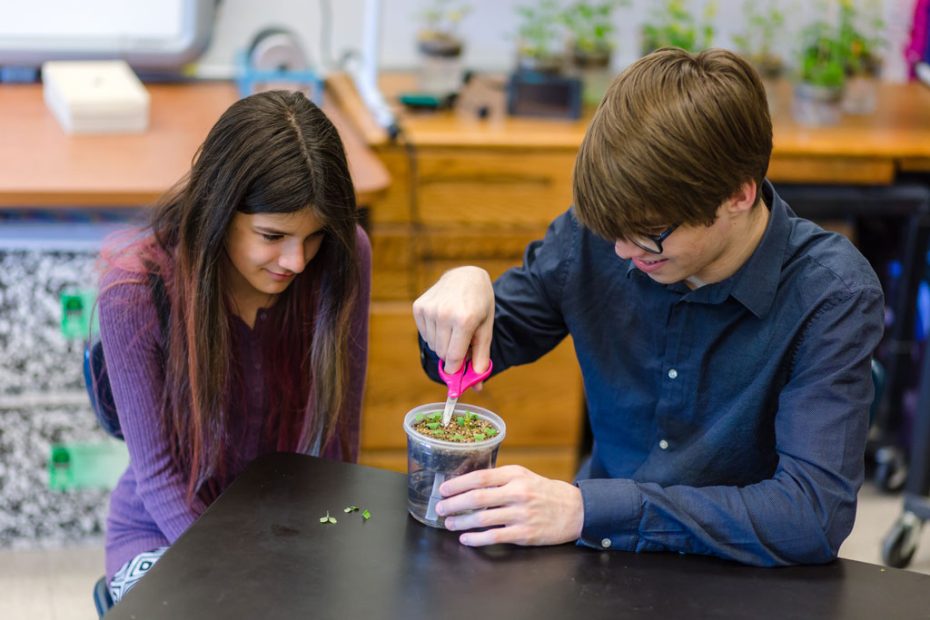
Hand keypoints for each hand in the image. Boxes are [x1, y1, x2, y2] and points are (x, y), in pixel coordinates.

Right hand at [412, 266, 493, 373]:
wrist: (466, 276)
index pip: (454, 357)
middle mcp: (444, 313)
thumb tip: (476, 385)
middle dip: (452, 354)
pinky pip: (424, 334)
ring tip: (454, 327)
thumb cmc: (480, 303)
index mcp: (464, 319)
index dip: (456, 368)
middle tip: (462, 340)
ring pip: (432, 345)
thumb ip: (481, 356)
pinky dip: (434, 334)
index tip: (458, 370)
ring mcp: (429, 309)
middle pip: (442, 353)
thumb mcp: (486, 328)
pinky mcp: (418, 307)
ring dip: (443, 343)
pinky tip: (443, 320)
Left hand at [435, 465, 583, 545]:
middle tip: (440, 508)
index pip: (480, 477)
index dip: (458, 484)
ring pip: (482, 519)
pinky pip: (494, 537)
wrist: (575, 510)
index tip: (443, 490)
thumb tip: (467, 484)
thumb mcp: (523, 476)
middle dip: (454, 504)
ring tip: (449, 524)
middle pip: (477, 498)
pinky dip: (476, 539)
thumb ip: (499, 479)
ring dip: (461, 522)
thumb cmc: (543, 492)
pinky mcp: (525, 533)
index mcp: (515, 475)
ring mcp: (521, 514)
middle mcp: (518, 493)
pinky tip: (466, 539)